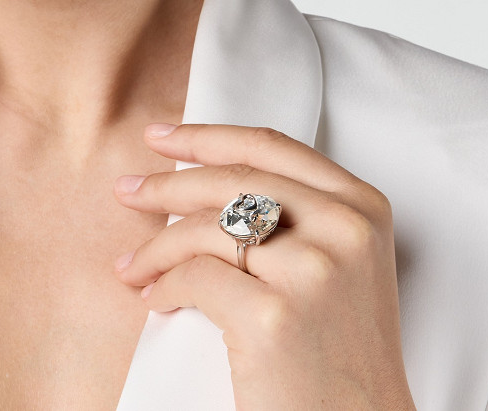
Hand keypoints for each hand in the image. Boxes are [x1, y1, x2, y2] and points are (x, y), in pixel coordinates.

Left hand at [113, 123, 414, 410]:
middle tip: (126, 191)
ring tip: (132, 265)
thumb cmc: (341, 352)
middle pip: (230, 180)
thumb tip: (201, 173)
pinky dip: (164, 287)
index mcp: (361, 206)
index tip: (160, 136)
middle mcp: (343, 229)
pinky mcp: (272, 317)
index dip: (205, 136)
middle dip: (165, 185)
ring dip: (156, 247)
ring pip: (205, 228)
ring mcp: (310, 271)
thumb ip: (295, 210)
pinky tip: (154, 297)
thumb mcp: (341, 261)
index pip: (267, 146)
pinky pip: (195, 278)